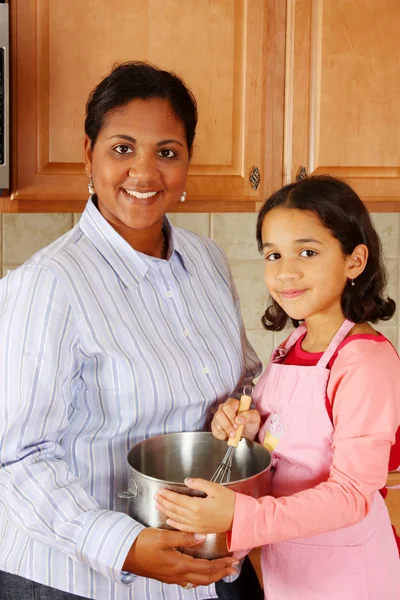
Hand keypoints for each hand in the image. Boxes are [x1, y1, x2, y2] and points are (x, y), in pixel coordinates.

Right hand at [122, 527, 238, 587]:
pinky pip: (189, 579)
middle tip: (233, 568)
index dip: (222, 565)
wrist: (124, 554)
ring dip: (212, 576)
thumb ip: (183, 536)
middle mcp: (178, 575)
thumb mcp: (162, 537)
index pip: (206, 568)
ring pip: (197, 580)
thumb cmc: (142, 544)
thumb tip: (201, 536)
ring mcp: (172, 577)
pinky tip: (200, 571)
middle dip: (221, 573)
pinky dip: (200, 576)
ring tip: (221, 570)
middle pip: (205, 578)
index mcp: (179, 565)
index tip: (233, 560)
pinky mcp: (167, 575)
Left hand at [155, 478, 234, 533]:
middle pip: (174, 509)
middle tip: (156, 497)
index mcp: (197, 506)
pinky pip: (183, 527)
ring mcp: (196, 525)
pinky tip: (169, 520)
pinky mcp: (200, 530)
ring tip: (158, 505)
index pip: (177, 500)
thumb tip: (187, 481)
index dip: (168, 495)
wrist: (240, 518)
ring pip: (176, 518)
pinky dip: (174, 523)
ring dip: (166, 511)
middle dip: (164, 502)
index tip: (160, 491)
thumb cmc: (230, 502)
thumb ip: (200, 484)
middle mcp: (194, 517)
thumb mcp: (215, 488)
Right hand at [211, 398, 260, 441]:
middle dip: (227, 426)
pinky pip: (215, 432)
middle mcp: (223, 408)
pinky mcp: (215, 426)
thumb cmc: (251, 422)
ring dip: (225, 432)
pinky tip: (229, 436)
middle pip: (219, 415)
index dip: (231, 417)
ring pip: (216, 424)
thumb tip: (238, 419)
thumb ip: (248, 415)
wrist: (249, 433)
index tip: (237, 425)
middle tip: (234, 433)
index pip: (227, 407)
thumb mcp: (254, 417)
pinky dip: (222, 436)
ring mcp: (218, 417)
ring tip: (234, 436)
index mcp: (233, 403)